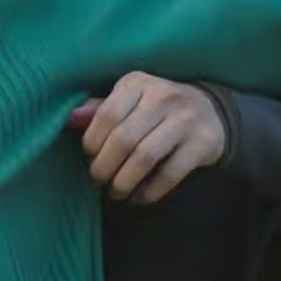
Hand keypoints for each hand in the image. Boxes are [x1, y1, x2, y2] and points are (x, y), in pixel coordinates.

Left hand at [67, 71, 227, 203]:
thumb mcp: (129, 101)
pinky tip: (139, 197)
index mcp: (138, 83)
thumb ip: (100, 110)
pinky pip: (169, 174)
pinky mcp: (203, 143)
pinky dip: (149, 192)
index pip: (106, 114)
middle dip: (105, 167)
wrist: (211, 113)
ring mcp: (185, 119)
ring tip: (117, 192)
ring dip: (124, 182)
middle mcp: (163, 96)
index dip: (92, 142)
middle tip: (99, 180)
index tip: (90, 157)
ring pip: (145, 157)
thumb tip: (69, 119)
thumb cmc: (157, 110)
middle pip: (123, 139)